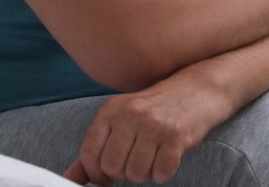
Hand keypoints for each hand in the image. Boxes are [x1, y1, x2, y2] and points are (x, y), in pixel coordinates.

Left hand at [63, 75, 233, 184]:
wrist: (199, 89)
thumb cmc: (157, 108)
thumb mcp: (122, 120)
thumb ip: (95, 148)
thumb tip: (70, 178)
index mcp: (111, 110)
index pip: (90, 155)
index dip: (97, 174)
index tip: (108, 176)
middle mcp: (130, 114)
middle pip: (112, 168)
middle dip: (124, 174)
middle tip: (137, 162)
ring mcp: (154, 124)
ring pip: (136, 173)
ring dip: (145, 173)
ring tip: (153, 157)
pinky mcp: (176, 135)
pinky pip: (161, 173)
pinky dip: (164, 172)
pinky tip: (168, 156)